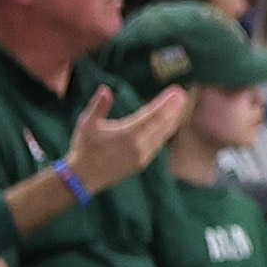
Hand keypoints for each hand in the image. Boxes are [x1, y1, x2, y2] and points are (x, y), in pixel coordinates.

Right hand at [67, 84, 190, 195]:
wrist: (83, 177)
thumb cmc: (84, 148)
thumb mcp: (87, 124)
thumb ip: (98, 106)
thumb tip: (104, 89)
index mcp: (128, 133)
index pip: (152, 114)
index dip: (165, 102)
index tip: (176, 91)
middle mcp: (140, 144)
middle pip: (163, 123)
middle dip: (174, 108)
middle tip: (183, 95)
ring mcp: (143, 155)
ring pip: (163, 135)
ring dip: (172, 120)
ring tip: (180, 107)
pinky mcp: (142, 162)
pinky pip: (158, 144)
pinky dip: (165, 133)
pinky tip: (168, 126)